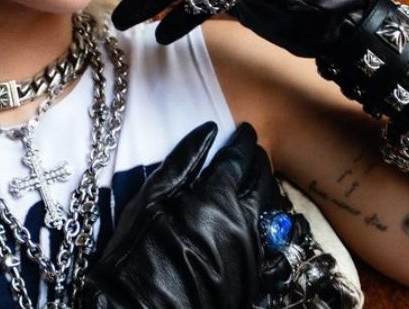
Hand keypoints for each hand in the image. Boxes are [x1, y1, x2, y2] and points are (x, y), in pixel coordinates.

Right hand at [80, 121, 279, 308]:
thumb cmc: (138, 255)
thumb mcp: (151, 200)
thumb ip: (183, 161)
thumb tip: (208, 132)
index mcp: (217, 199)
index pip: (240, 158)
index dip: (243, 140)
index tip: (243, 131)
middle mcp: (243, 223)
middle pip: (262, 180)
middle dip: (258, 160)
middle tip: (252, 150)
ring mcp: (252, 252)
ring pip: (270, 208)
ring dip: (264, 188)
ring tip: (255, 178)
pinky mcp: (254, 276)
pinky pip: (268, 237)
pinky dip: (264, 218)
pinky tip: (253, 214)